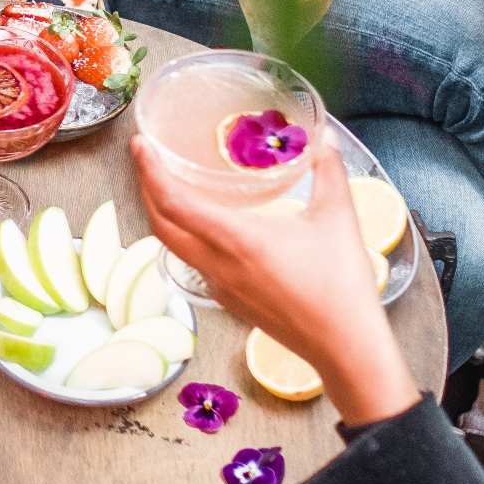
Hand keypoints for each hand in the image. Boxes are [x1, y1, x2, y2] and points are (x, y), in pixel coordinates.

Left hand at [130, 133, 419, 425]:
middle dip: (146, 188)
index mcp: (237, 240)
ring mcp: (218, 285)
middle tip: (147, 159)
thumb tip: (324, 137)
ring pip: (172, 245)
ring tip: (166, 185)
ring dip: (161, 214)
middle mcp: (218, 264)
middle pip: (160, 224)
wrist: (343, 346)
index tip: (140, 146)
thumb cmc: (341, 286)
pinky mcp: (226, 299)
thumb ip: (328, 170)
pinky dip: (183, 236)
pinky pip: (191, 262)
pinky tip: (201, 224)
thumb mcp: (337, 217)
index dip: (150, 171)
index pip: (174, 202)